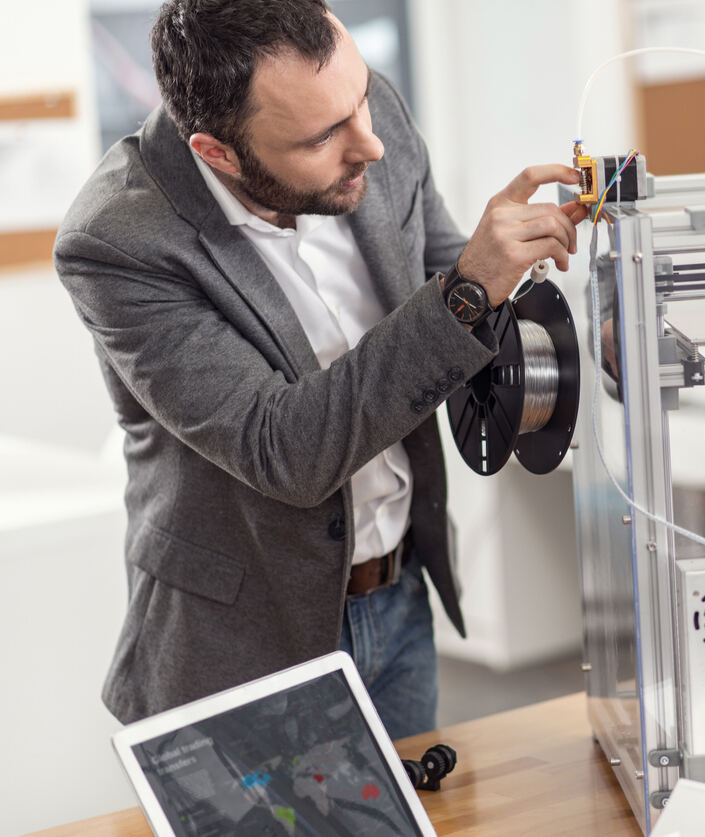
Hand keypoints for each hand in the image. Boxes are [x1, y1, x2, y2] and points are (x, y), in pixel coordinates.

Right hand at [457, 165, 588, 307]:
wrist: (470, 285)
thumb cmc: (489, 259)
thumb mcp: (510, 231)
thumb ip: (541, 217)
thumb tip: (575, 208)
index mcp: (500, 204)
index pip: (531, 176)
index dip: (556, 171)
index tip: (574, 176)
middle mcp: (502, 215)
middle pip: (551, 209)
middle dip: (569, 226)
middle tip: (571, 242)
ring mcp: (506, 235)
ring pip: (553, 226)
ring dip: (566, 241)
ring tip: (564, 253)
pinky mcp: (515, 255)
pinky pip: (551, 247)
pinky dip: (562, 255)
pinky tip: (560, 263)